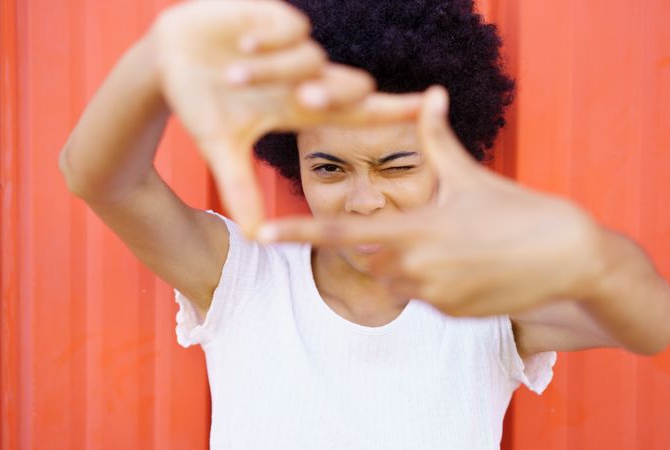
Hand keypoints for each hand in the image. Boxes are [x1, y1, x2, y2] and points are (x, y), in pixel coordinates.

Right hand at [149, 0, 421, 234]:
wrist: (167, 61)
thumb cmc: (199, 104)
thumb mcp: (220, 147)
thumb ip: (240, 188)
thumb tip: (254, 237)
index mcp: (299, 107)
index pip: (358, 110)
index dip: (394, 110)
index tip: (429, 106)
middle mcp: (303, 76)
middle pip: (347, 84)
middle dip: (330, 93)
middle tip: (304, 99)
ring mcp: (289, 46)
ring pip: (311, 58)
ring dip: (274, 69)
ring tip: (232, 74)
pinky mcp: (271, 15)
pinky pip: (292, 27)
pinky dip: (269, 38)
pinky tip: (241, 44)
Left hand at [258, 86, 605, 315]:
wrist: (568, 257)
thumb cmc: (518, 210)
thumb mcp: (470, 174)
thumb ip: (437, 138)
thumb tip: (430, 93)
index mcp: (414, 229)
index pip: (342, 232)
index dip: (298, 232)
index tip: (262, 233)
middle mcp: (416, 267)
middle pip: (370, 257)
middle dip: (382, 243)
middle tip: (422, 227)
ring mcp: (434, 295)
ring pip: (396, 279)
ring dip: (409, 262)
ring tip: (453, 244)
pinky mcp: (452, 315)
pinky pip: (424, 298)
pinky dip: (434, 281)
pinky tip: (469, 265)